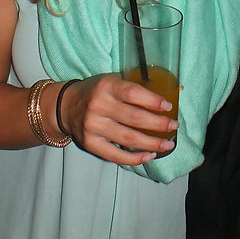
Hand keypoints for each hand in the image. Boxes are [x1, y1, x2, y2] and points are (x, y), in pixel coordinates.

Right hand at [59, 75, 177, 164]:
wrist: (65, 106)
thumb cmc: (97, 91)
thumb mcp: (113, 80)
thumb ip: (136, 86)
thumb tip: (174, 89)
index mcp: (106, 86)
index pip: (133, 93)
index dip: (153, 101)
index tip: (168, 107)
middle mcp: (99, 106)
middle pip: (134, 118)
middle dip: (158, 124)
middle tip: (174, 126)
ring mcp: (93, 127)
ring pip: (128, 138)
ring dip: (152, 143)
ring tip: (168, 144)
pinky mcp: (90, 144)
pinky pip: (116, 155)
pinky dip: (135, 158)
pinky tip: (149, 155)